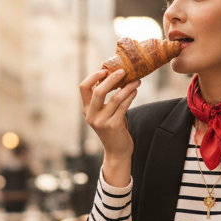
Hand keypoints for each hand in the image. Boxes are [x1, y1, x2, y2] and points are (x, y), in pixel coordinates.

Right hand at [79, 68, 138, 185]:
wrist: (117, 150)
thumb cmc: (113, 127)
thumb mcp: (104, 113)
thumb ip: (105, 99)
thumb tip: (115, 76)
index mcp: (86, 109)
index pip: (83, 87)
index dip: (93, 76)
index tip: (105, 70)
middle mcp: (91, 115)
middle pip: (98, 91)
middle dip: (112, 79)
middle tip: (123, 71)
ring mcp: (102, 121)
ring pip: (115, 98)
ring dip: (127, 87)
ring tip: (137, 80)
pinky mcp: (113, 126)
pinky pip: (123, 106)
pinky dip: (130, 96)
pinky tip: (135, 90)